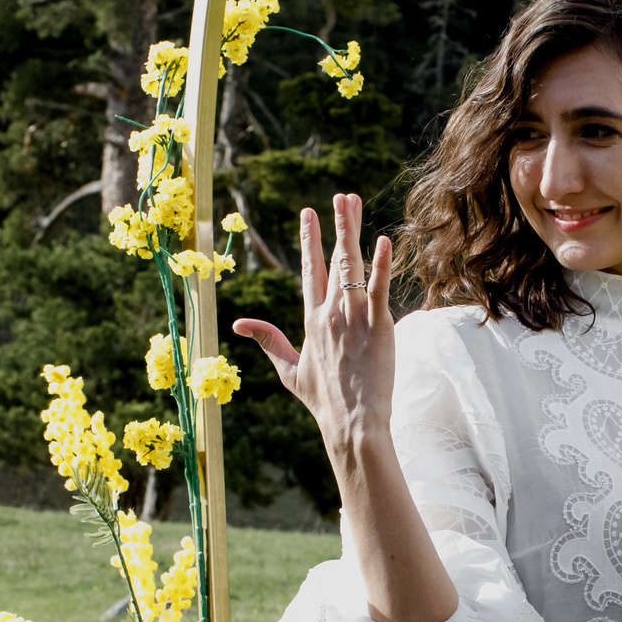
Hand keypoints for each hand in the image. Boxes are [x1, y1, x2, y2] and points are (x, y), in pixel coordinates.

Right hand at [232, 192, 393, 460]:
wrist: (351, 424)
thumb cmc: (324, 401)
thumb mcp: (290, 371)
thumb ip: (269, 342)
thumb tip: (238, 324)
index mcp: (311, 321)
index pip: (310, 271)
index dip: (310, 241)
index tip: (309, 214)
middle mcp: (330, 314)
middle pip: (333, 260)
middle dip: (335, 226)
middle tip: (341, 197)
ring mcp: (354, 318)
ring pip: (353, 266)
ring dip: (352, 232)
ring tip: (354, 203)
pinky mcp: (379, 326)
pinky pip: (380, 289)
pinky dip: (381, 264)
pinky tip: (383, 240)